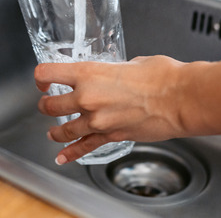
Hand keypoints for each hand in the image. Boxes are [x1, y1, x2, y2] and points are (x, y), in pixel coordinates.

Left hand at [35, 55, 192, 164]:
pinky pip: (84, 147)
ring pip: (63, 130)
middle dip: (46, 104)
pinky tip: (63, 157)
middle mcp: (87, 98)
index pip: (47, 73)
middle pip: (50, 105)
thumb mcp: (131, 62)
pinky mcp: (111, 136)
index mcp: (89, 73)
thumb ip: (115, 70)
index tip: (42, 79)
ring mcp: (97, 120)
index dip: (40, 76)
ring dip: (55, 130)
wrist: (180, 99)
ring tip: (53, 131)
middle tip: (47, 103)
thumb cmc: (162, 76)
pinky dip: (71, 154)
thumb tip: (116, 73)